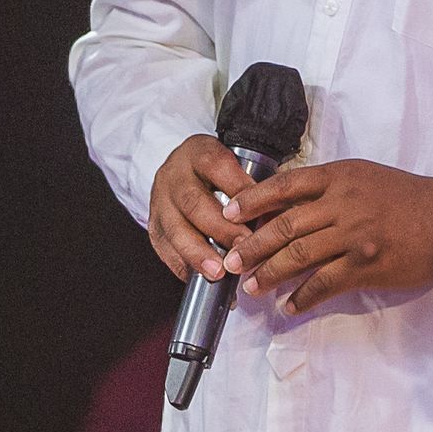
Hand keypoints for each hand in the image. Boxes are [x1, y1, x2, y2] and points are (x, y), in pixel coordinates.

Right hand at [148, 134, 253, 283]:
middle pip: (193, 202)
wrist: (181, 171)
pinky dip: (183, 265)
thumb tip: (278, 219)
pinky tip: (200, 278)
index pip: (218, 166)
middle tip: (243, 247)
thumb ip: (253, 188)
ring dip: (198, 253)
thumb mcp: (234, 165)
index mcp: (199, 153)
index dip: (238, 189)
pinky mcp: (153, 225)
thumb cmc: (217, 173)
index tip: (259, 213)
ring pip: (175, 228)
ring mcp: (160, 201)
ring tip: (219, 272)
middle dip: (220, 229)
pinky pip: (164, 248)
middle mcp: (174, 175)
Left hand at [218, 159, 432, 315]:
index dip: (252, 200)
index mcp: (339, 177)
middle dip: (251, 246)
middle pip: (285, 225)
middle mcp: (342, 203)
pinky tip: (290, 307)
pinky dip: (303, 297)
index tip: (227, 214)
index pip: (284, 185)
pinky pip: (325, 283)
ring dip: (269, 275)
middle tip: (230, 262)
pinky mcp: (366, 264)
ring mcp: (354, 236)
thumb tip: (286, 203)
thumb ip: (328, 187)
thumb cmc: (406, 196)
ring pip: (299, 256)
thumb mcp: (363, 176)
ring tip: (251, 288)